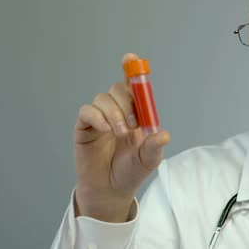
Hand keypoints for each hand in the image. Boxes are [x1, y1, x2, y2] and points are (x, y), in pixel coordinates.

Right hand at [73, 53, 170, 221]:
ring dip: (114, 113)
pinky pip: (87, 111)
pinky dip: (97, 117)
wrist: (110, 190)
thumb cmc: (131, 172)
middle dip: (127, 101)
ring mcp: (99, 118)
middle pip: (118, 89)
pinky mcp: (84, 127)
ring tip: (121, 134)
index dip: (131, 70)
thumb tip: (164, 134)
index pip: (133, 87)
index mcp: (135, 114)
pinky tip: (106, 130)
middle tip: (134, 123)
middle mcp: (117, 112)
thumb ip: (154, 146)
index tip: (131, 58)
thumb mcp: (149, 160)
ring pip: (103, 98)